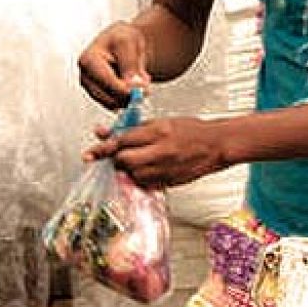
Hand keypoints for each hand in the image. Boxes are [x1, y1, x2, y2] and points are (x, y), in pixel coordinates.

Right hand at [78, 20, 150, 108]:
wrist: (122, 44)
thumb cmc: (123, 39)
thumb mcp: (129, 42)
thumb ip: (129, 63)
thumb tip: (131, 84)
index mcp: (88, 60)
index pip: (107, 82)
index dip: (126, 89)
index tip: (144, 89)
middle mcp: (85, 76)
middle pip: (108, 97)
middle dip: (130, 94)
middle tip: (147, 87)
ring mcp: (89, 88)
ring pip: (113, 104)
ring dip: (130, 97)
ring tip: (140, 81)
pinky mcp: (97, 96)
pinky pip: (115, 106)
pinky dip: (126, 99)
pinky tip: (132, 86)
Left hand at [87, 117, 227, 189]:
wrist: (216, 144)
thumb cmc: (190, 130)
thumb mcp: (160, 121)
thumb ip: (132, 128)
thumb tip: (105, 132)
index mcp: (158, 132)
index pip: (122, 141)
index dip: (104, 147)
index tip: (91, 153)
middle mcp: (161, 151)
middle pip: (125, 160)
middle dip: (117, 158)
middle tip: (119, 155)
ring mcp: (166, 169)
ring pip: (133, 174)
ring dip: (128, 169)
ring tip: (138, 160)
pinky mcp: (170, 182)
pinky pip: (145, 184)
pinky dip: (140, 178)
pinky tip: (147, 170)